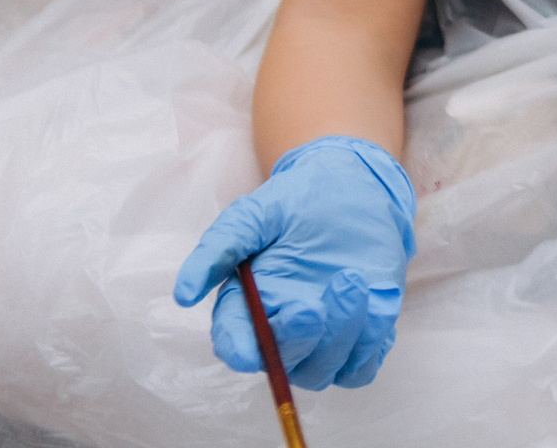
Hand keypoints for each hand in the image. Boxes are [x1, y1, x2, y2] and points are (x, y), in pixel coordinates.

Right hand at [174, 137, 416, 390]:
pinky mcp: (359, 336)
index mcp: (248, 306)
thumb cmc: (296, 201)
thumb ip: (220, 248)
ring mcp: (322, 337)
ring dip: (339, 336)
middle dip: (297, 339)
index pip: (236, 345)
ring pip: (323, 370)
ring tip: (352, 280)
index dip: (241, 352)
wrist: (354, 187)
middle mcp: (281, 329)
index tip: (252, 350)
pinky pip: (362, 367)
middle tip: (312, 305)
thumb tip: (183, 294)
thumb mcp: (253, 213)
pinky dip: (369, 344)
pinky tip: (373, 303)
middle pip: (282, 362)